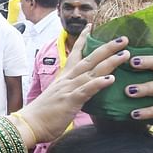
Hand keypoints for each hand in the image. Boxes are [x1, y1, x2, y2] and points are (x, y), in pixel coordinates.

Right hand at [18, 27, 125, 143]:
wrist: (28, 124)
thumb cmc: (43, 115)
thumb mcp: (58, 98)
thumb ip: (70, 91)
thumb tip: (81, 91)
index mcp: (63, 78)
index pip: (75, 55)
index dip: (83, 40)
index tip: (91, 27)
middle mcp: (66, 80)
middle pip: (89, 60)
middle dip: (107, 48)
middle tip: (123, 39)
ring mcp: (68, 89)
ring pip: (91, 72)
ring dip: (109, 62)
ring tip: (124, 54)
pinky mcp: (70, 101)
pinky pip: (86, 90)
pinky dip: (98, 83)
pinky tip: (111, 79)